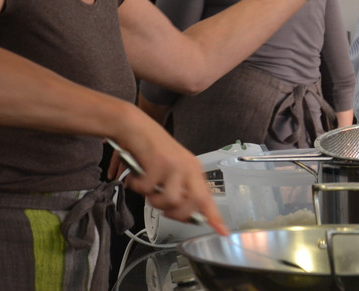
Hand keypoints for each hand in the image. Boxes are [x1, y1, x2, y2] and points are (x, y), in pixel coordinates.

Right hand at [110, 125, 227, 234]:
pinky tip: (136, 175)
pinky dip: (136, 185)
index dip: (214, 216)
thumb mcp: (172, 169)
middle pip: (189, 205)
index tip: (222, 231)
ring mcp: (174, 166)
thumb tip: (183, 212)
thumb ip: (179, 188)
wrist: (136, 127)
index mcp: (194, 170)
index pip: (207, 197)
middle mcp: (188, 168)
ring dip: (153, 199)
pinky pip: (146, 189)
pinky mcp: (158, 164)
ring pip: (168, 200)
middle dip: (174, 213)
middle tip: (162, 207)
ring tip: (147, 186)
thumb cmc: (152, 150)